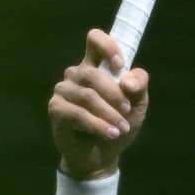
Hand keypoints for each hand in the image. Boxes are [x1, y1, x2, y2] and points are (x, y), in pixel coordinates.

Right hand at [47, 29, 149, 179]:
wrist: (103, 155)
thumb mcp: (138, 105)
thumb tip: (128, 81)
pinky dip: (96, 125)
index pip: (94, 39)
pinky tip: (109, 134)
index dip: (107, 47)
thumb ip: (139, 86)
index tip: (120, 65)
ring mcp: (63, 90)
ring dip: (108, 113)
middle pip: (92, 73)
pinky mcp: (56, 109)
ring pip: (86, 95)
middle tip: (127, 111)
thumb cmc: (119, 124)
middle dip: (114, 94)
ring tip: (121, 129)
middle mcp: (76, 74)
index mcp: (96, 65)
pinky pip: (76, 113)